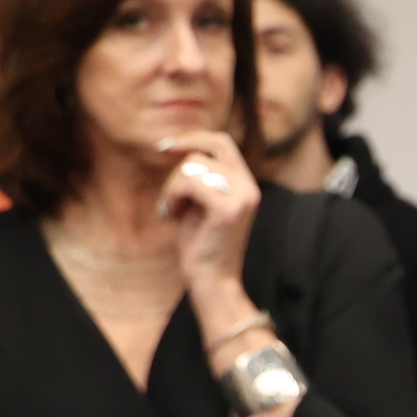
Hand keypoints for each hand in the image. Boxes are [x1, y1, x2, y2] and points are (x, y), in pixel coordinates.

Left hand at [155, 131, 260, 296]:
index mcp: (246, 185)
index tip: (167, 146)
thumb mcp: (201, 202)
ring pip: (192, 166)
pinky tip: (171, 215)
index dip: (195, 137)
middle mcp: (249, 188)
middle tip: (168, 191)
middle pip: (206, 150)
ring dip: (171, 187)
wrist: (212, 279)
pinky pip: (189, 183)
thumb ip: (201, 177)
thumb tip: (182, 148)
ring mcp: (241, 198)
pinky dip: (172, 197)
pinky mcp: (228, 209)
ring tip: (171, 209)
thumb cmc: (202, 243)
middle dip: (178, 164)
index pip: (223, 142)